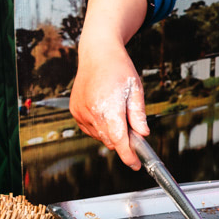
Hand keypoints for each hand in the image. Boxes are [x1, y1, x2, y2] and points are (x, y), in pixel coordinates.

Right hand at [70, 0, 152, 167]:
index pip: (119, 141)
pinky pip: (90, 129)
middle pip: (111, 140)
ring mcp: (80, 112)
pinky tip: (106, 110)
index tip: (136, 164)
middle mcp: (91, 112)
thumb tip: (143, 134)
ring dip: (112, 132)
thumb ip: (139, 114)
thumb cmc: (119, 68)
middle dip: (123, 140)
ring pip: (100, 136)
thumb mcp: (136, 89)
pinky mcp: (75, 111)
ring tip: (117, 110)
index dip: (129, 155)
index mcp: (109, 107)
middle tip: (133, 127)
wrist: (97, 53)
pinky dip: (101, 126)